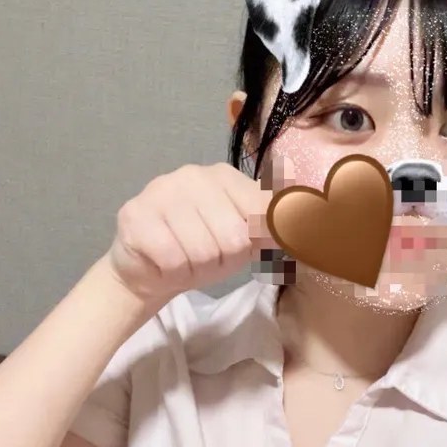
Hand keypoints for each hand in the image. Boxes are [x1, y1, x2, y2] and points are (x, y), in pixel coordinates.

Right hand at [102, 161, 282, 306]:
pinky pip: (173, 259)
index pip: (262, 213)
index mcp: (226, 176)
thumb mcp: (246, 236)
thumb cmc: (203, 249)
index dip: (255, 242)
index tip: (243, 246)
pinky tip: (166, 261)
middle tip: (207, 256)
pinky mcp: (135, 215)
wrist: (149, 268)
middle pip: (233, 238)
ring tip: (186, 259)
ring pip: (203, 251)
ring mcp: (161, 191)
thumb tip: (311, 206)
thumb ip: (275, 221)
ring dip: (197, 268)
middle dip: (223, 260)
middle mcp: (193, 175)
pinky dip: (173, 271)